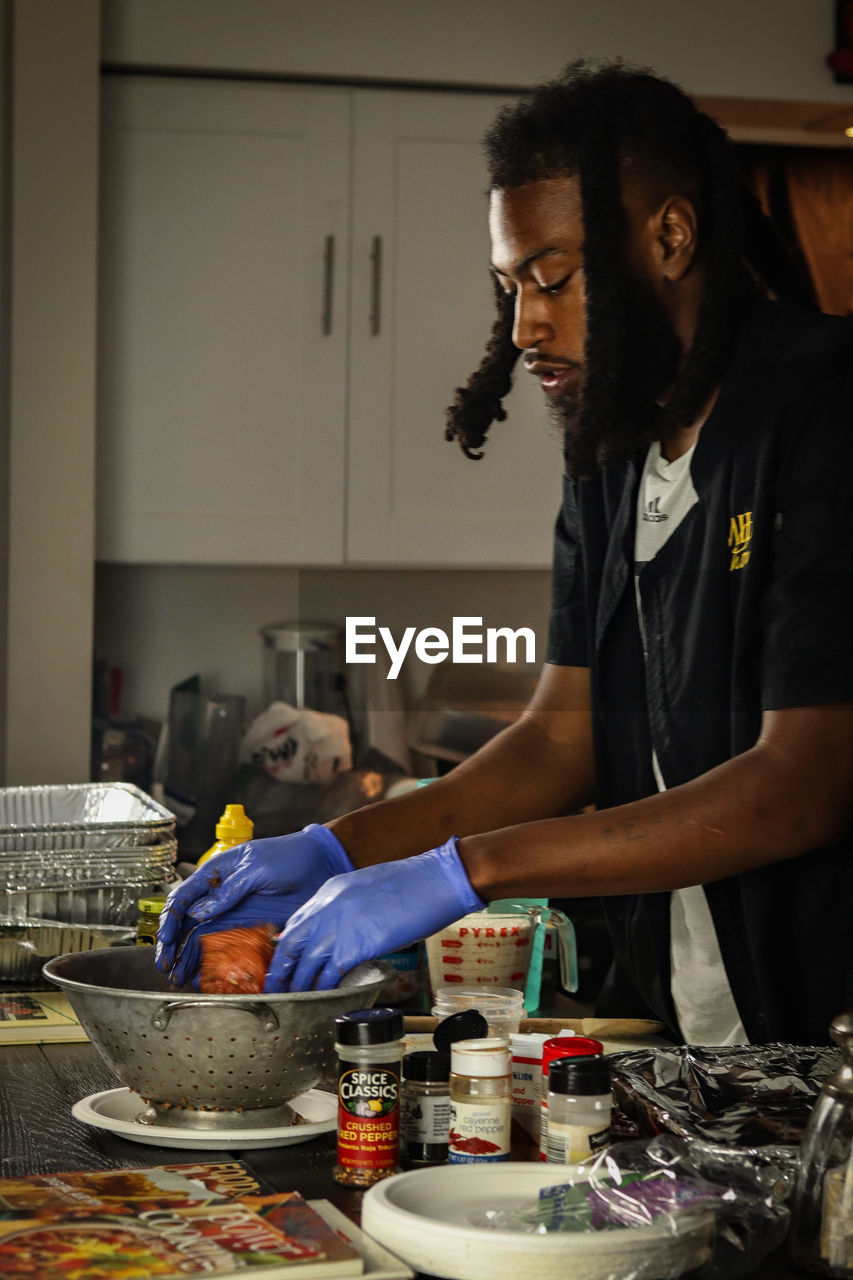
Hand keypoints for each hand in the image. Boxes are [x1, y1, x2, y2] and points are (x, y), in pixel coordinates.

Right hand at [155, 824, 352, 980]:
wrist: (321, 865)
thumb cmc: (289, 856)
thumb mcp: (257, 868)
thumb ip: (228, 890)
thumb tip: (198, 912)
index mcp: (216, 874)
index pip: (182, 898)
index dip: (170, 921)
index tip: (166, 942)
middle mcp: (219, 895)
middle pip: (187, 923)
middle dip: (173, 946)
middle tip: (166, 967)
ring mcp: (233, 913)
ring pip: (201, 939)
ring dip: (188, 958)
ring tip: (179, 978)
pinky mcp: (249, 928)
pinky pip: (225, 947)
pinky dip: (212, 962)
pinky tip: (204, 976)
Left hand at [263, 837, 483, 991]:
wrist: (437, 880)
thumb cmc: (412, 884)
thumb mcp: (366, 888)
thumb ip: (346, 909)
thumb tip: (340, 934)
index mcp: (330, 890)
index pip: (296, 923)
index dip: (285, 947)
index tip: (283, 962)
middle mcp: (329, 906)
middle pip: (291, 943)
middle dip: (281, 969)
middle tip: (277, 987)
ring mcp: (341, 924)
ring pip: (307, 962)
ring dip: (300, 985)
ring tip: (296, 1000)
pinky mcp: (357, 944)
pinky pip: (332, 973)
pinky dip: (326, 988)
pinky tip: (326, 997)